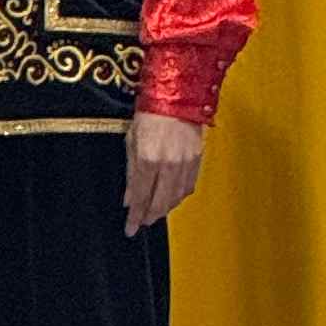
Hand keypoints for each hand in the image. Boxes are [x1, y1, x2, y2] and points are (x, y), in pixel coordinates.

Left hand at [124, 110, 207, 238]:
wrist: (175, 97)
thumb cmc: (150, 115)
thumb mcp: (131, 143)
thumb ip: (131, 174)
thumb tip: (129, 198)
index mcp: (149, 160)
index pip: (141, 198)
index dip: (135, 217)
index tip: (130, 228)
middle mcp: (168, 164)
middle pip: (160, 202)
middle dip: (150, 216)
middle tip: (142, 223)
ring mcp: (185, 162)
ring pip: (176, 197)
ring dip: (165, 208)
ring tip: (155, 213)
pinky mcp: (196, 158)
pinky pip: (189, 186)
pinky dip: (179, 196)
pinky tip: (172, 198)